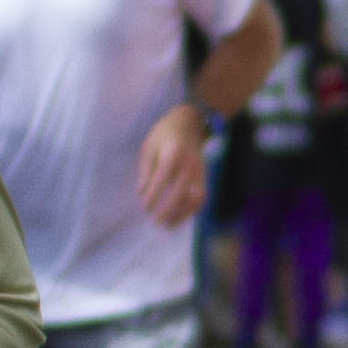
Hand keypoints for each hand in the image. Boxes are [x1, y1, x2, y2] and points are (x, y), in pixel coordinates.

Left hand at [135, 103, 211, 228]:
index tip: (145, 208)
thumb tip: (143, 192)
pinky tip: (181, 216)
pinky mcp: (205, 176)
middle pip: (180, 193)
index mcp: (172, 154)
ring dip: (183, 214)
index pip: (162, 180)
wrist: (190, 122)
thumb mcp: (149, 146)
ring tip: (170, 225)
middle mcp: (189, 165)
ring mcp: (200, 172)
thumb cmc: (165, 133)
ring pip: (195, 199)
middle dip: (168, 210)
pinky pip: (202, 197)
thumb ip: (146, 169)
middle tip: (156, 221)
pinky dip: (193, 210)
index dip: (153, 197)